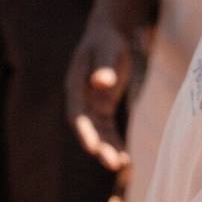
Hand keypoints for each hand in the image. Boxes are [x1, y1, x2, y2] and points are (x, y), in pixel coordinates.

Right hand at [65, 21, 132, 170]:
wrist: (106, 37)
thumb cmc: (106, 42)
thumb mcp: (108, 50)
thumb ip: (105, 66)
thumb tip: (100, 84)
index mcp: (75, 84)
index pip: (77, 112)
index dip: (84, 131)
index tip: (92, 148)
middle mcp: (80, 98)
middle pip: (86, 126)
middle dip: (98, 145)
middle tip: (113, 164)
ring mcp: (90, 104)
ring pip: (97, 131)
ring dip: (107, 147)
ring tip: (122, 164)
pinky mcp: (102, 107)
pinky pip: (107, 128)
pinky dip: (114, 141)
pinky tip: (126, 157)